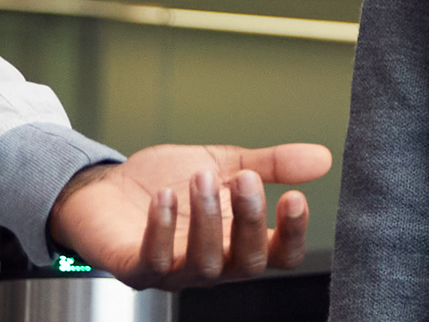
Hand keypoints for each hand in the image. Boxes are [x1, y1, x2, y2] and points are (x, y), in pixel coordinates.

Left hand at [43, 142, 332, 288]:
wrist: (105, 186)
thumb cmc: (166, 181)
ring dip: (207, 220)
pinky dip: (161, 230)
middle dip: (249, 221)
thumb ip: (270, 165)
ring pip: (204, 264)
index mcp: (238, 242)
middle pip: (247, 263)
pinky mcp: (136, 268)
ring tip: (201, 178)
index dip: (292, 234)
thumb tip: (324, 158)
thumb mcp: (224, 164)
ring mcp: (175, 271)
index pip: (280, 255)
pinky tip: (165, 198)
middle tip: (245, 179)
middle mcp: (213, 265)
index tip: (295, 198)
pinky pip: (155, 260)